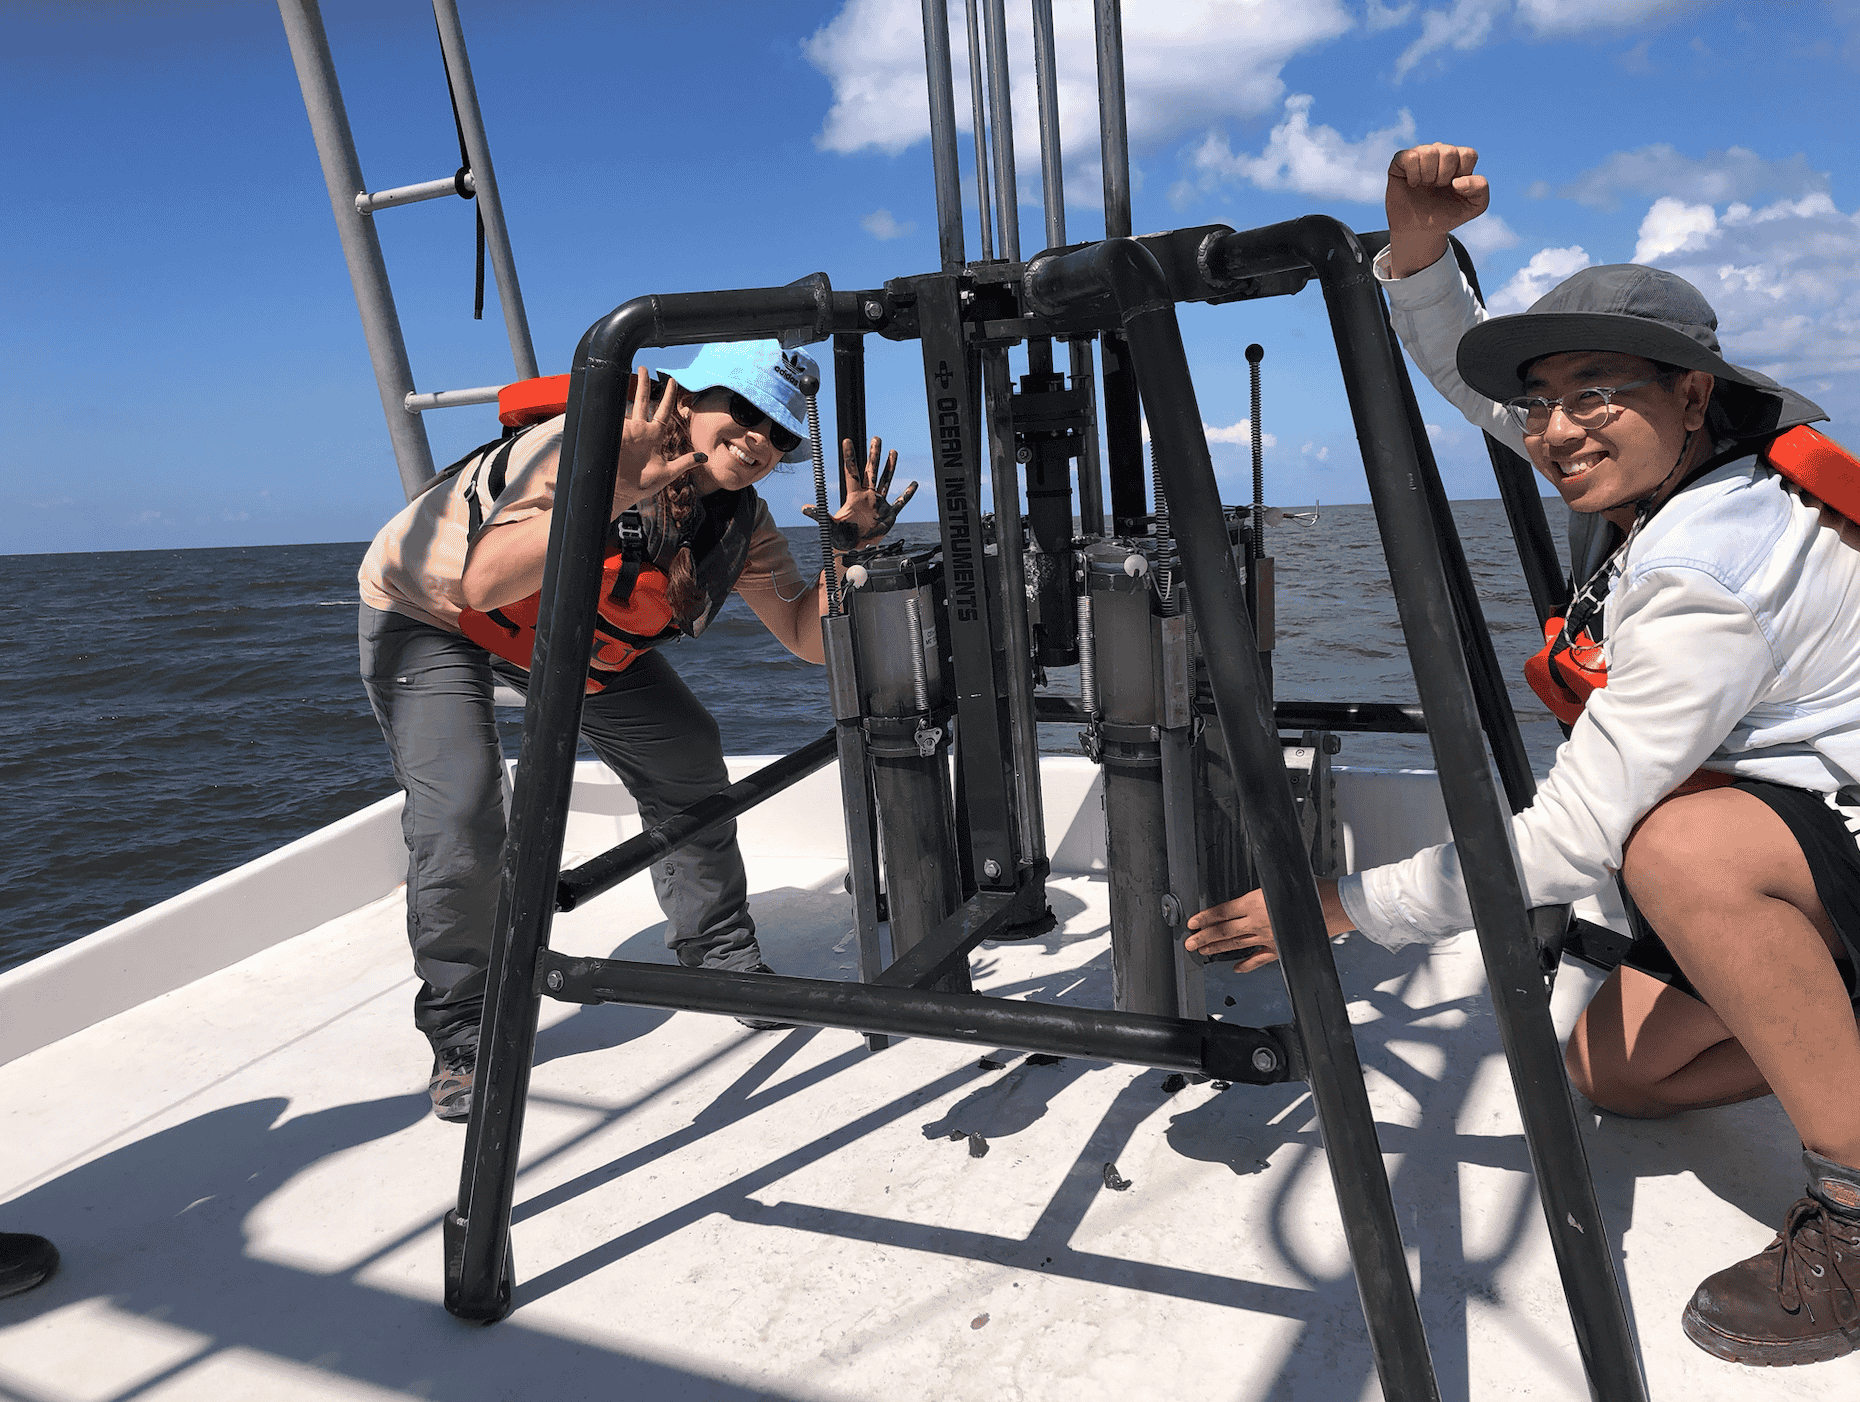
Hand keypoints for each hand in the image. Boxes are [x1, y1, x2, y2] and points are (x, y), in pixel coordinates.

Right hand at [614, 367, 704, 515]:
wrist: (620, 493)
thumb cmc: (641, 486)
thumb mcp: (667, 473)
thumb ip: (685, 463)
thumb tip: (704, 456)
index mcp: (653, 437)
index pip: (662, 412)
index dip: (668, 397)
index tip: (672, 382)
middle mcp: (641, 431)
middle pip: (644, 402)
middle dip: (645, 385)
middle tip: (646, 368)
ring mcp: (628, 431)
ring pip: (632, 403)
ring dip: (635, 387)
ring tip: (636, 370)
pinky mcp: (616, 435)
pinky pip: (616, 415)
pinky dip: (615, 404)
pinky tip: (616, 390)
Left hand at [803, 435, 917, 550]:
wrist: (855, 549)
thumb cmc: (842, 537)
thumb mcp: (830, 525)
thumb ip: (819, 515)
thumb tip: (805, 508)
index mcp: (854, 496)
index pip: (851, 472)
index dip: (849, 457)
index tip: (847, 441)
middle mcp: (867, 495)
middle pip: (871, 471)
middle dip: (874, 455)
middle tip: (876, 438)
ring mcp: (879, 503)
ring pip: (885, 480)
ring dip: (890, 466)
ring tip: (893, 452)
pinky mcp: (889, 514)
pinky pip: (900, 502)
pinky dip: (907, 494)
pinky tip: (913, 484)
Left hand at [1184, 879, 1351, 972]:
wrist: (1336, 906)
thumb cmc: (1312, 889)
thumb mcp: (1280, 881)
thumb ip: (1261, 888)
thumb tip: (1249, 888)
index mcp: (1255, 903)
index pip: (1223, 913)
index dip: (1205, 919)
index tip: (1193, 923)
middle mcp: (1258, 922)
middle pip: (1225, 932)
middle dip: (1204, 937)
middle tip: (1189, 943)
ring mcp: (1268, 937)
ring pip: (1237, 944)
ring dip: (1218, 948)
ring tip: (1203, 951)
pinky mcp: (1280, 947)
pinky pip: (1260, 958)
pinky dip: (1247, 964)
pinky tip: (1237, 968)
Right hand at [1385, 142, 1488, 277]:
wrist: (1419, 230)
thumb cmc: (1446, 215)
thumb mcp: (1474, 206)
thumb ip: (1481, 188)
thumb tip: (1458, 180)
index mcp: (1459, 161)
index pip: (1468, 154)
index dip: (1462, 173)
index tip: (1455, 188)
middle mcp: (1440, 154)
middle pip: (1449, 152)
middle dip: (1444, 176)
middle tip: (1437, 187)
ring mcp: (1421, 155)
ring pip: (1429, 151)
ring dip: (1428, 175)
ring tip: (1425, 185)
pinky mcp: (1401, 161)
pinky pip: (1410, 157)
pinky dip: (1413, 174)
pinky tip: (1412, 183)